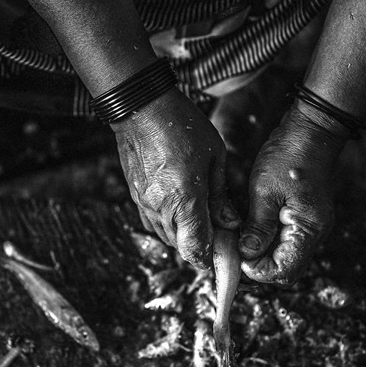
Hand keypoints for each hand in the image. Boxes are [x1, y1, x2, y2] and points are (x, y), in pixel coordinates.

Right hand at [113, 88, 239, 268]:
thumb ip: (220, 195)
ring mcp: (145, 204)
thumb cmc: (183, 126)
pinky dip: (169, 223)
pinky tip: (180, 208)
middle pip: (181, 248)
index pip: (196, 249)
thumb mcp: (215, 157)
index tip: (224, 254)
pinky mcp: (136, 196)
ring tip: (201, 219)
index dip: (210, 259)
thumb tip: (229, 222)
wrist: (141, 107)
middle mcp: (161, 208)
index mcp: (184, 200)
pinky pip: (153, 222)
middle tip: (218, 234)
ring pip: (166, 237)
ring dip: (184, 236)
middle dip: (200, 248)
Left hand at [239, 103, 347, 283]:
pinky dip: (268, 243)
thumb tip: (247, 255)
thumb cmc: (289, 157)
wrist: (309, 132)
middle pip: (286, 270)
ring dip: (262, 256)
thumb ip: (258, 227)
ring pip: (285, 257)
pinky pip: (286, 242)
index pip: (284, 271)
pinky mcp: (303, 218)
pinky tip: (250, 232)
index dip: (258, 270)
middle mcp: (313, 234)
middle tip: (234, 254)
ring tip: (239, 244)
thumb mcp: (265, 191)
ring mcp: (310, 227)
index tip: (237, 258)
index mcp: (308, 229)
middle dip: (259, 267)